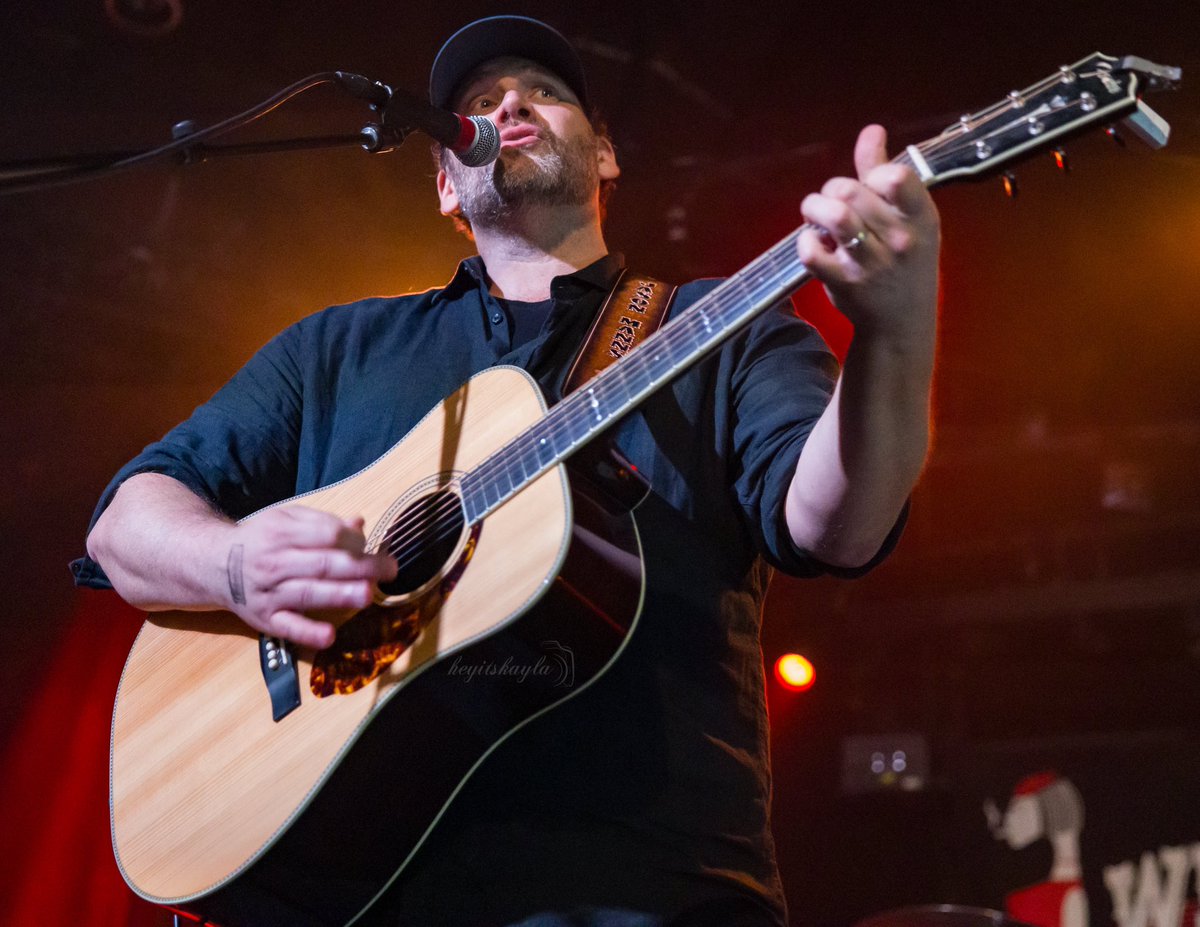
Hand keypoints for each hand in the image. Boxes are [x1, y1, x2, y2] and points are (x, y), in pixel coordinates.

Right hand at [219, 506, 397, 648]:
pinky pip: (288, 627)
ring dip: (339, 595)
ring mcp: (269, 593)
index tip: (372, 546)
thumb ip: (323, 523)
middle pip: (322, 564)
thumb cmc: (261, 540)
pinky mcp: (265, 619)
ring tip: (367, 594)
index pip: (326, 535)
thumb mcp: (287, 521)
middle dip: (360, 567)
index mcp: (282, 533)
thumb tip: (359, 524)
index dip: (353, 540)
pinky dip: (308, 633)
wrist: (214, 564)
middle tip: (389, 569)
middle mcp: (274, 563)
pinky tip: (330, 636)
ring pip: (308, 594)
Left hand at [797, 124, 939, 343]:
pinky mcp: (844, 283)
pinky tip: (813, 243)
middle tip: (831, 201)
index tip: (870, 185)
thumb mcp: (908, 217)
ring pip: (834, 216)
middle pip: (852, 191)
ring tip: (816, 215)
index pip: (898, 178)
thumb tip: (872, 130)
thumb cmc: (904, 260)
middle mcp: (900, 240)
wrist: (900, 321)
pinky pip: (812, 251)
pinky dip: (804, 241)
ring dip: (814, 208)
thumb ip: (885, 172)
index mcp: (921, 216)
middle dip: (832, 189)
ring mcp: (872, 263)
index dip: (874, 173)